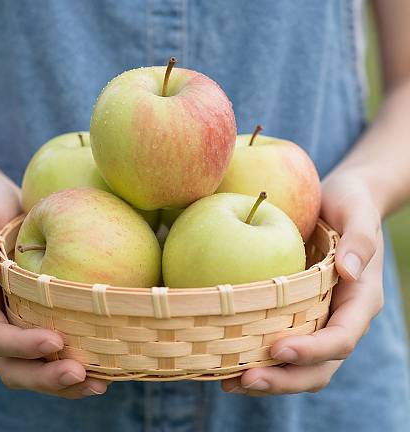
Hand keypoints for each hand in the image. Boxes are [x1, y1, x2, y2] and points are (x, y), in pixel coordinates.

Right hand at [0, 178, 108, 397]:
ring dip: (62, 382)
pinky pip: (51, 350)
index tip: (54, 342)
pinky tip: (104, 366)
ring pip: (33, 367)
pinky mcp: (36, 319)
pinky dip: (73, 362)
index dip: (20, 345)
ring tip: (98, 383)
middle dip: (44, 377)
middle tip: (81, 375)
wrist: (0, 208)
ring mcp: (15, 322)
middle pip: (12, 365)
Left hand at [222, 172, 383, 394]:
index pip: (341, 338)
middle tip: (245, 380)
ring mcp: (316, 319)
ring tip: (230, 382)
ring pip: (298, 366)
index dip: (313, 351)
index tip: (279, 349)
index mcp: (359, 300)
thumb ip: (360, 240)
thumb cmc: (351, 205)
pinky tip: (226, 359)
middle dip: (284, 379)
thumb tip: (349, 272)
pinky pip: (280, 343)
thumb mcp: (358, 213)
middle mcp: (338, 317)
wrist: (338, 204)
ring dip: (268, 379)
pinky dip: (257, 358)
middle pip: (319, 366)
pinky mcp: (295, 313)